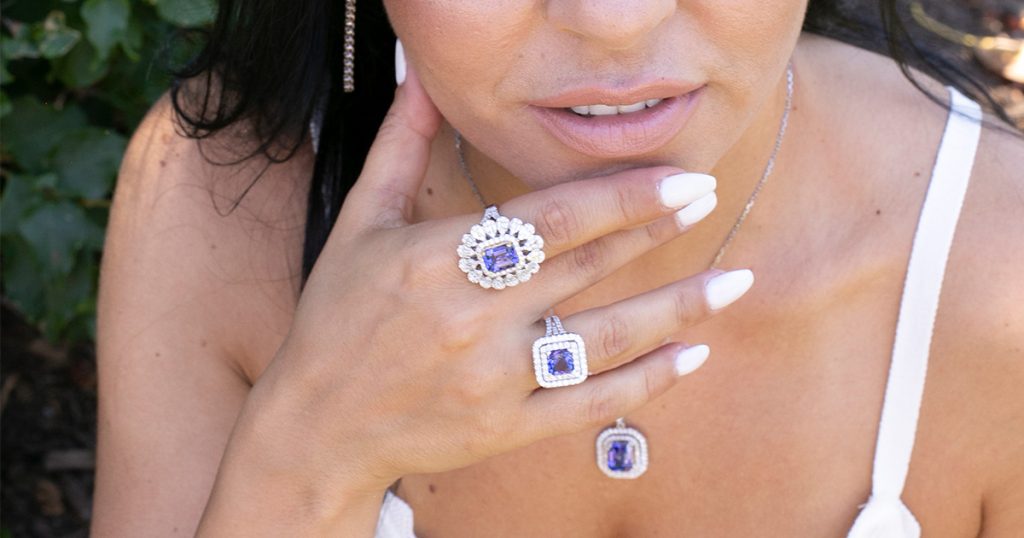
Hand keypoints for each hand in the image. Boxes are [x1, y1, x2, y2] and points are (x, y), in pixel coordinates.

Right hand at [243, 59, 746, 499]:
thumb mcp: (359, 223)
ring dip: (677, 309)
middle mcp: (473, 319)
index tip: (676, 177)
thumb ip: (399, 147)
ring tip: (736, 283)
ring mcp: (495, 379)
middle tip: (708, 197)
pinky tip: (692, 355)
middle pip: (587, 268)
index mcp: (437, 261)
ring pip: (605, 338)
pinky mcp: (507, 427)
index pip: (549, 220)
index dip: (620, 196)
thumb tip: (421, 76)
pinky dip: (647, 381)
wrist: (316, 426)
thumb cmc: (335, 318)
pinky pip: (591, 403)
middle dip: (656, 230)